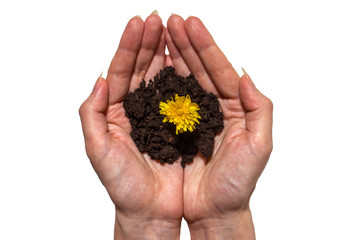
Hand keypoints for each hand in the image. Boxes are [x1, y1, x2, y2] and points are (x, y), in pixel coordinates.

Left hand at [79, 13, 181, 238]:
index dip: (128, 46)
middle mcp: (135, 109)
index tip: (139, 24)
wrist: (150, 209)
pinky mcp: (176, 124)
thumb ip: (92, 113)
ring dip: (164, 52)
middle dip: (148, 42)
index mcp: (115, 111)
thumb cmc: (123, 185)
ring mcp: (157, 114)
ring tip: (172, 30)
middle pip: (140, 67)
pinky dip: (181, 77)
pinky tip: (184, 60)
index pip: (120, 71)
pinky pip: (179, 95)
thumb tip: (100, 79)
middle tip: (158, 19)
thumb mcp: (98, 150)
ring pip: (160, 77)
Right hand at [167, 15, 272, 238]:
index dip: (205, 46)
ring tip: (160, 33)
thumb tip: (246, 76)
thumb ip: (259, 109)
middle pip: (198, 68)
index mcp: (234, 107)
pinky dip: (160, 80)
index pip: (219, 69)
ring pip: (181, 78)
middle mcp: (213, 107)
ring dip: (171, 55)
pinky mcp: (174, 128)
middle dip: (184, 43)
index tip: (190, 24)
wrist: (214, 210)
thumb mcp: (259, 147)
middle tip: (171, 21)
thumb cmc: (238, 184)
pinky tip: (153, 64)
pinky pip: (166, 100)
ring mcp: (192, 116)